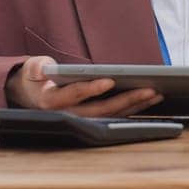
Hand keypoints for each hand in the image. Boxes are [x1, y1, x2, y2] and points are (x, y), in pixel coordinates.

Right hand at [4, 56, 161, 116]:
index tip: (110, 80)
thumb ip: (37, 67)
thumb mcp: (31, 69)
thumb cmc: (36, 78)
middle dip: (126, 100)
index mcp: (50, 102)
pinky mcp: (92, 120)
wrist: (32, 95)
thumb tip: (43, 68)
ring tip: (157, 93)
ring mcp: (81, 120)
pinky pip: (114, 117)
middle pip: (100, 110)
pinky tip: (150, 100)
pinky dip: (133, 110)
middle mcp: (67, 115)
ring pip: (111, 116)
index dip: (91, 89)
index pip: (73, 96)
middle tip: (150, 89)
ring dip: (135, 106)